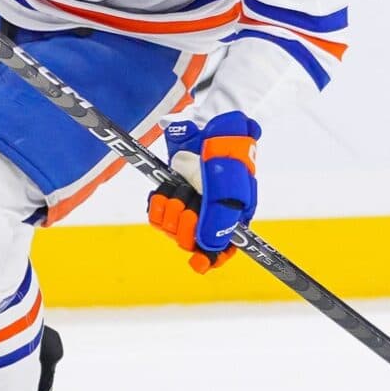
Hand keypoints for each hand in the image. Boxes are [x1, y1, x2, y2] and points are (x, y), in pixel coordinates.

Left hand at [149, 112, 260, 271]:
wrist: (205, 129)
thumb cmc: (224, 154)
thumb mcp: (227, 183)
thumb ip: (220, 216)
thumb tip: (207, 248)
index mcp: (232, 218)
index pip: (223, 251)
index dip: (211, 258)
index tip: (199, 261)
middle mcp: (210, 217)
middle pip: (191, 241)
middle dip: (187, 222)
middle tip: (192, 201)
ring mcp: (188, 208)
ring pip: (171, 229)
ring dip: (173, 205)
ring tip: (182, 186)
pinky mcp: (169, 198)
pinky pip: (156, 215)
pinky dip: (159, 201)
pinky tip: (167, 188)